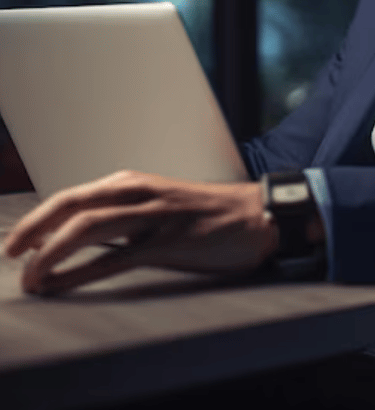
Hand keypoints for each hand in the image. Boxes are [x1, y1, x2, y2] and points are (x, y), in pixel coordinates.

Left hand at [2, 170, 279, 294]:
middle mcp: (140, 192)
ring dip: (50, 254)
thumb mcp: (159, 205)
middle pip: (73, 204)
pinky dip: (81, 272)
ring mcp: (154, 216)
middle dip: (34, 229)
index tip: (18, 241)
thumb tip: (83, 238)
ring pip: (88, 228)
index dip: (40, 218)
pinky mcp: (169, 242)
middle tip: (11, 253)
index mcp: (135, 182)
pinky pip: (115, 258)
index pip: (75, 195)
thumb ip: (125, 215)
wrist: (257, 215)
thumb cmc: (208, 214)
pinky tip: (62, 285)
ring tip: (31, 277)